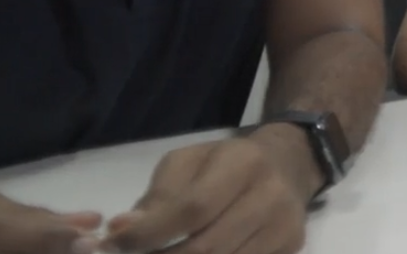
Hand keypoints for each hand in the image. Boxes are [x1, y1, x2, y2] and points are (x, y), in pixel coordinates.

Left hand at [102, 131, 317, 253]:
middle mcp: (271, 196)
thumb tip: (122, 230)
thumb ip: (157, 196)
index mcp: (243, 163)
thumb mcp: (189, 162)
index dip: (149, 234)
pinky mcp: (292, 248)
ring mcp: (284, 227)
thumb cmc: (227, 162)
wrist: (289, 164)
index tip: (114, 244)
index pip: (192, 209)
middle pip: (205, 248)